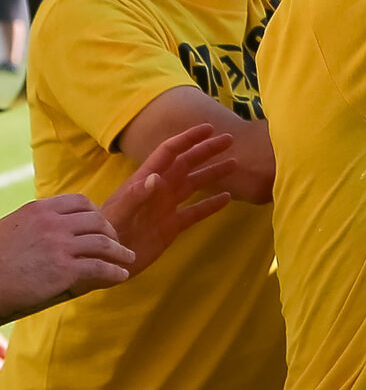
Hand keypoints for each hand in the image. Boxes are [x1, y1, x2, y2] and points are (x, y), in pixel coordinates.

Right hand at [0, 194, 135, 317]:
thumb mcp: (13, 231)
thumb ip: (39, 228)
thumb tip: (64, 235)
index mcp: (39, 210)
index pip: (80, 202)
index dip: (95, 213)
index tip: (101, 224)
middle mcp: (53, 223)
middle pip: (96, 221)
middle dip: (110, 232)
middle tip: (116, 243)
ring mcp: (60, 246)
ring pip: (103, 243)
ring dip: (119, 252)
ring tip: (127, 258)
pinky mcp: (64, 270)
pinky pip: (100, 268)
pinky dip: (115, 271)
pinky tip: (121, 276)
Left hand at [99, 124, 234, 278]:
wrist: (102, 264)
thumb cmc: (105, 236)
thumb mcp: (118, 215)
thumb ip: (136, 196)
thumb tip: (157, 176)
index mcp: (145, 181)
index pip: (168, 153)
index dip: (188, 139)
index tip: (209, 129)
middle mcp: (158, 190)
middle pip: (186, 164)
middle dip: (206, 150)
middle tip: (230, 139)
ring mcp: (166, 208)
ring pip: (194, 185)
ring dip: (213, 173)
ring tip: (235, 164)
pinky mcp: (171, 227)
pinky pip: (195, 212)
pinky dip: (211, 205)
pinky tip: (227, 198)